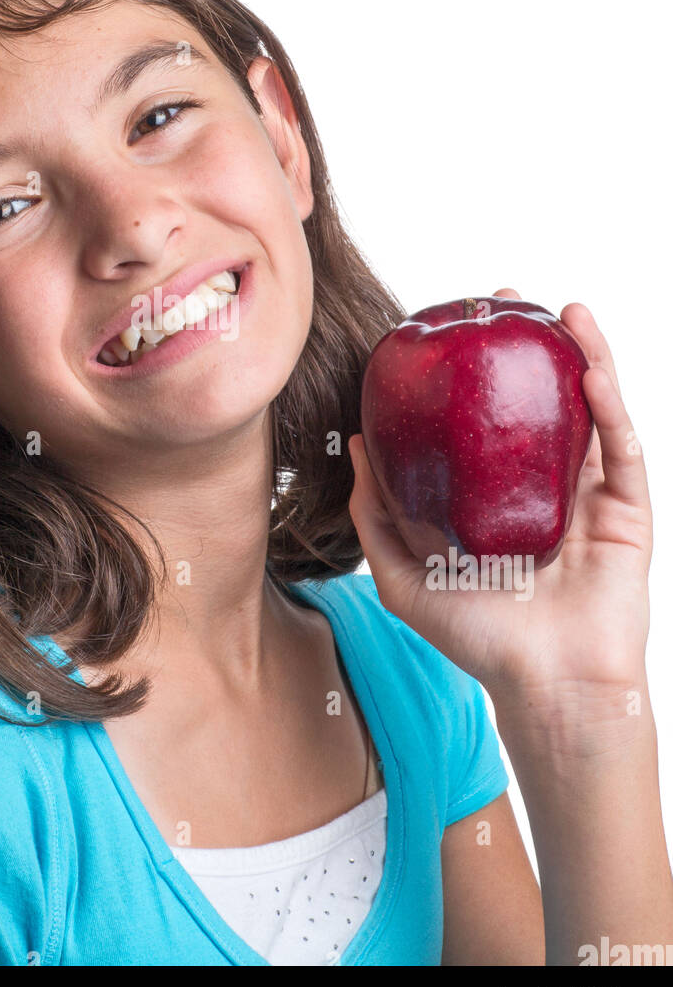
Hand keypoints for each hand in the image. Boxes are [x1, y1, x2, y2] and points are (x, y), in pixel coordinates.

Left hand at [347, 289, 652, 704]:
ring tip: (563, 309)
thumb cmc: (479, 639)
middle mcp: (547, 487)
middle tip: (509, 299)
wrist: (545, 687)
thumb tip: (358, 445)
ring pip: (592, 410)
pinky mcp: (628, 511)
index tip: (456, 327)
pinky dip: (610, 405)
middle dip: (531, 345)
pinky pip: (621, 447)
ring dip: (584, 354)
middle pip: (544, 400)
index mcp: (500, 497)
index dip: (479, 372)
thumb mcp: (404, 575)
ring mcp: (591, 496)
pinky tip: (590, 368)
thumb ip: (378, 514)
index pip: (491, 419)